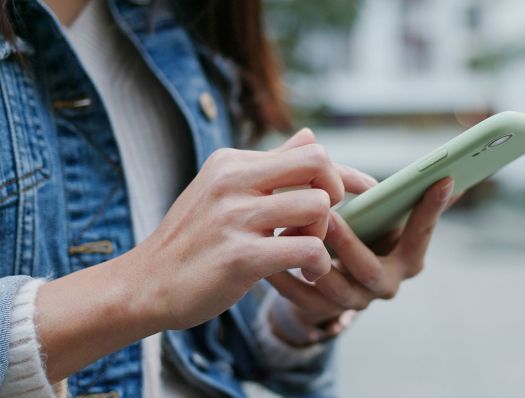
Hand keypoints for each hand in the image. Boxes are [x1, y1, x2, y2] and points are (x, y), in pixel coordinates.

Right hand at [134, 130, 347, 329]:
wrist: (144, 284)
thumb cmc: (191, 241)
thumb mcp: (223, 191)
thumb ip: (270, 165)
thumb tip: (309, 134)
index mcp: (232, 162)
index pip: (308, 150)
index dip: (344, 172)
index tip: (365, 191)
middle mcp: (233, 181)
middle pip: (318, 163)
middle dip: (336, 192)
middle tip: (321, 222)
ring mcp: (235, 217)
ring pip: (318, 205)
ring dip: (323, 235)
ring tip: (305, 252)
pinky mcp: (240, 256)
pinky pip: (308, 248)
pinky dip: (318, 264)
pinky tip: (307, 273)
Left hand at [267, 177, 453, 344]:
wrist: (331, 279)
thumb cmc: (362, 233)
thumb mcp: (380, 215)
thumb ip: (400, 196)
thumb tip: (447, 173)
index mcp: (406, 258)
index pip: (422, 234)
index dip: (431, 209)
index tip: (442, 179)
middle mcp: (384, 283)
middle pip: (370, 270)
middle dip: (348, 244)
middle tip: (328, 216)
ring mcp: (352, 301)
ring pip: (333, 288)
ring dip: (311, 259)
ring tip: (290, 231)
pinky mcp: (319, 309)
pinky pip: (299, 296)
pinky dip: (283, 275)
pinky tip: (269, 250)